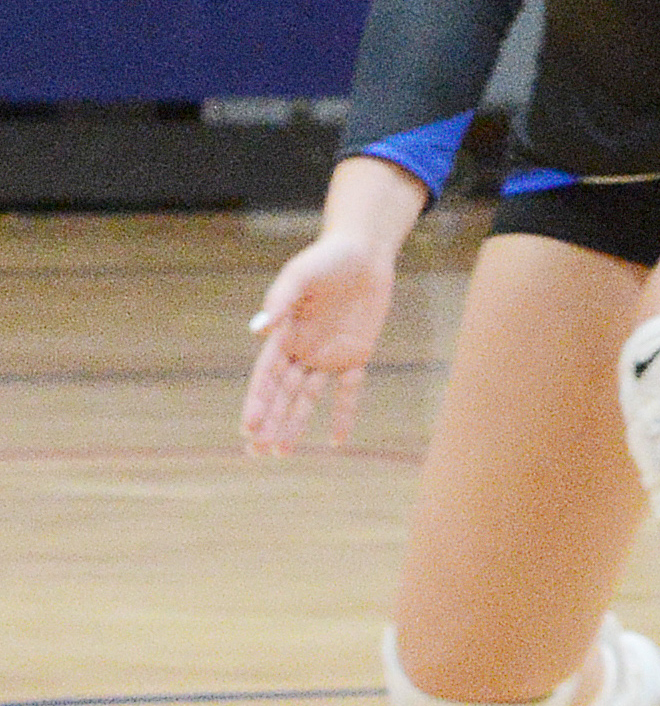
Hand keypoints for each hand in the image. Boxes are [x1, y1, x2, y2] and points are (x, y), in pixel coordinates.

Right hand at [241, 230, 397, 453]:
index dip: (256, 402)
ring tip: (281, 453)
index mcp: (283, 334)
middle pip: (281, 393)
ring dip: (294, 423)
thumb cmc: (328, 258)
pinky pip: (348, 390)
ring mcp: (327, 355)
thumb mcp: (301, 275)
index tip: (247, 428)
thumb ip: (280, 301)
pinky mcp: (355, 355)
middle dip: (269, 422)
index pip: (265, 376)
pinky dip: (343, 414)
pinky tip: (336, 441)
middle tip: (257, 453)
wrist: (365, 252)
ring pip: (307, 397)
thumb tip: (257, 330)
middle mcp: (301, 349)